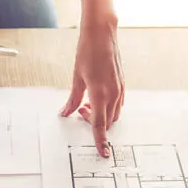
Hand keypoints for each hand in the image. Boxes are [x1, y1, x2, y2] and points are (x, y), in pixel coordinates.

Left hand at [61, 0, 123, 157]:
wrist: (103, 34)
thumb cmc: (88, 52)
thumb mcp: (76, 78)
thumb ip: (72, 98)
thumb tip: (65, 112)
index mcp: (99, 94)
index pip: (100, 125)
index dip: (100, 141)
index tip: (103, 153)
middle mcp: (113, 94)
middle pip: (107, 122)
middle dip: (94, 123)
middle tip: (81, 111)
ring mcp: (120, 89)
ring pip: (114, 114)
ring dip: (101, 115)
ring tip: (86, 103)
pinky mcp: (122, 84)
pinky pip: (118, 104)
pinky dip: (108, 107)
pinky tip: (97, 97)